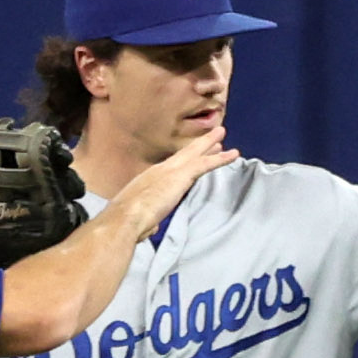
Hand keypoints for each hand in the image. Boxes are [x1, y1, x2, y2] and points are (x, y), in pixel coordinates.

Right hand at [109, 132, 237, 237]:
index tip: (195, 155)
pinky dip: (219, 158)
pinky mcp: (180, 176)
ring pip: (195, 153)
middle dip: (198, 145)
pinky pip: (204, 164)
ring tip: (222, 132)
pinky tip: (233, 154)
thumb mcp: (140, 219)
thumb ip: (148, 220)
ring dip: (210, 143)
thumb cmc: (128, 223)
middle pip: (183, 154)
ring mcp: (169, 170)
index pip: (172, 166)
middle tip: (213, 135)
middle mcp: (159, 170)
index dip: (184, 160)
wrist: (125, 218)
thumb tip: (151, 225)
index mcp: (150, 179)